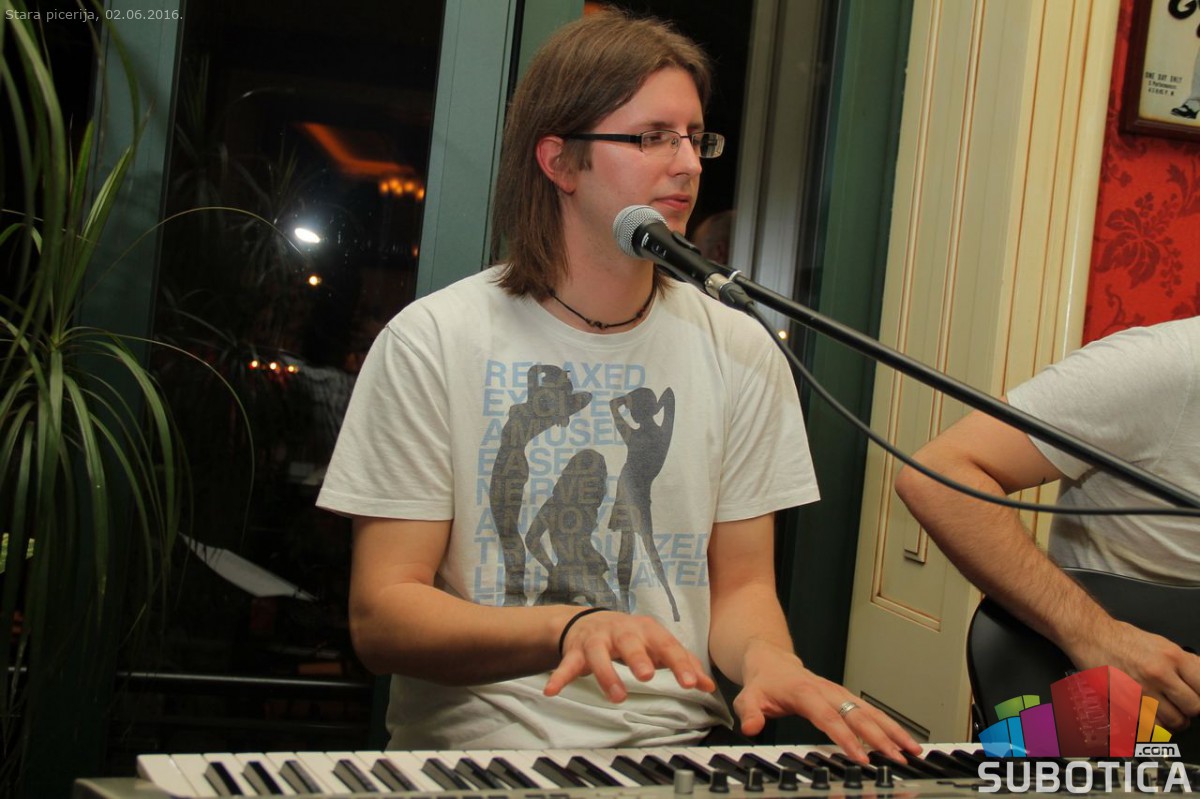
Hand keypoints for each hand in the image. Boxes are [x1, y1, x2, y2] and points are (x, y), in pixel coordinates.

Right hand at [543, 610, 716, 701]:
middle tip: (648, 676)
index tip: (691, 683)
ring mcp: (597, 639)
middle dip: (638, 658)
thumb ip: (683, 664)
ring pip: (599, 655)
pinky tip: (552, 690)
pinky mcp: (576, 651)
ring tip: (616, 696)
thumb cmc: (632, 638)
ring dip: (607, 674)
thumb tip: (709, 686)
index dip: (679, 664)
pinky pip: (567, 665)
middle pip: (630, 643)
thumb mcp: (658, 646)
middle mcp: (621, 631)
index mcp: (646, 630)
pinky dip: (559, 676)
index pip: (666, 645)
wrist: (590, 621)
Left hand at [732, 644, 921, 763]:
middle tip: (898, 758)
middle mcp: (828, 691)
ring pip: (872, 712)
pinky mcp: (847, 698)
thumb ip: (749, 713)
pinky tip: (904, 741)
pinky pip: (872, 712)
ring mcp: (840, 694)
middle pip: (858, 716)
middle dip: (880, 738)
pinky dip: (890, 726)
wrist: (771, 661)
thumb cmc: (763, 681)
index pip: (829, 718)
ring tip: (913, 751)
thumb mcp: (748, 696)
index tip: (861, 757)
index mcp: (806, 692)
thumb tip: (750, 727)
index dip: (845, 738)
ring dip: (893, 731)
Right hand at [1068, 619, 1199, 730]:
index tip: (1198, 698)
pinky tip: (1154, 717)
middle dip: (1191, 710)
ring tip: (1171, 714)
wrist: (1090, 636)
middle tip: (1184, 706)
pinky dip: (1157, 726)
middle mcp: (1160, 673)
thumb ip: (1184, 663)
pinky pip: (1152, 726)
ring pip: (1175, 721)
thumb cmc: (1120, 638)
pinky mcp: (1127, 702)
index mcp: (1172, 656)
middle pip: (1194, 707)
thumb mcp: (1161, 643)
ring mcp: (1143, 689)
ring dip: (1176, 721)